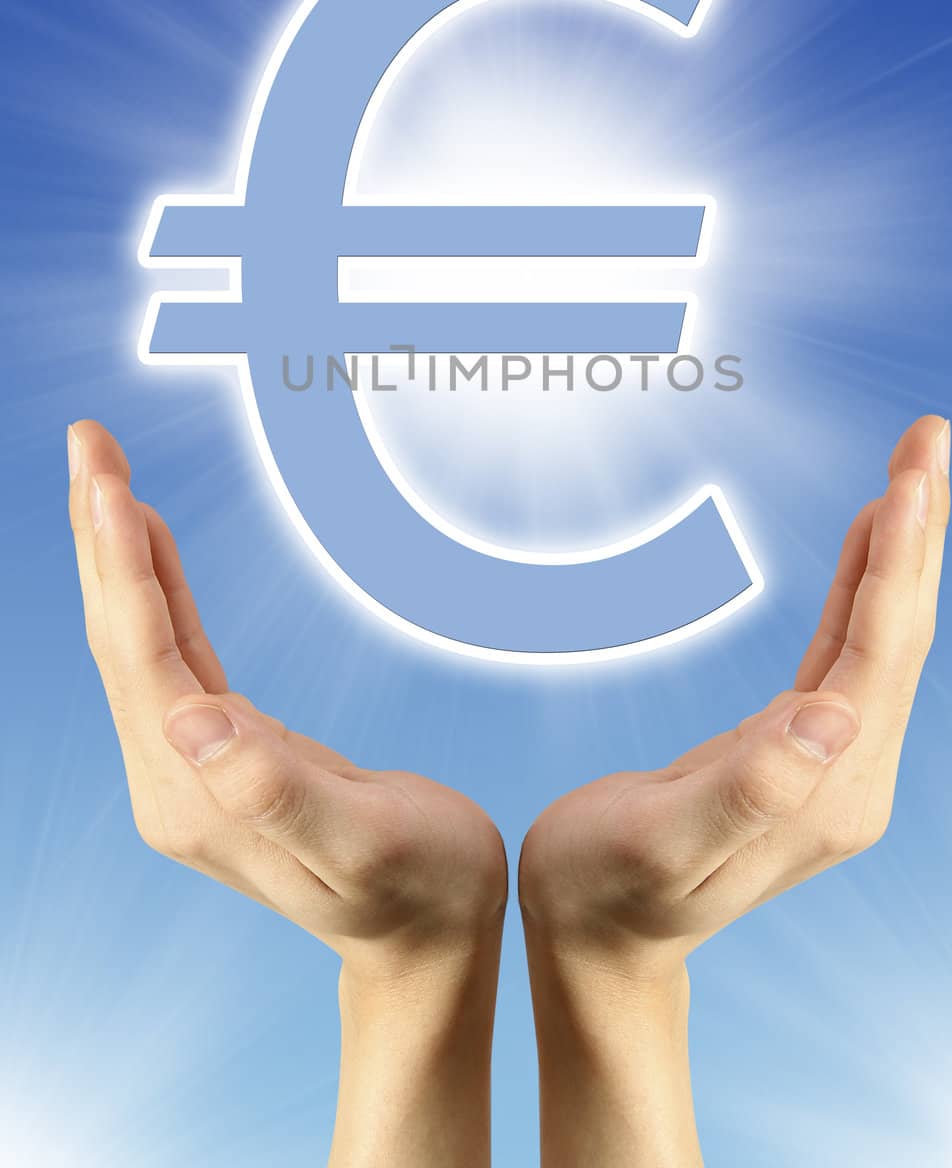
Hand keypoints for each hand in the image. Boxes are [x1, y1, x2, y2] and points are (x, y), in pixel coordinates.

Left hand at [68, 420, 506, 1167]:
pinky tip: (151, 541)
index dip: (127, 568)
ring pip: (137, 638)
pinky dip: (158, 586)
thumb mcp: (364, 844)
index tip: (111, 484)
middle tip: (89, 441)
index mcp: (196, 796)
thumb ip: (275, 789)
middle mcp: (174, 779)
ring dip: (119, 551)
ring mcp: (191, 765)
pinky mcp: (219, 750)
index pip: (144, 661)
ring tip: (105, 469)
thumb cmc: (420, 890)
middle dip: (102, 534)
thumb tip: (191, 718)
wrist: (429, 942)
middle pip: (120, 638)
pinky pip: (173, 651)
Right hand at [519, 415, 949, 1165]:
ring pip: (883, 633)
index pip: (880, 654)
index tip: (911, 475)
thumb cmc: (606, 889)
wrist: (598, 940)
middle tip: (928, 433)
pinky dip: (864, 583)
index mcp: (828, 791)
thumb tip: (832, 714)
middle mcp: (848, 774)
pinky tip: (871, 537)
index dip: (896, 561)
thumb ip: (750, 787)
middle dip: (918, 528)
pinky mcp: (801, 748)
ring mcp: (830, 762)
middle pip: (901, 632)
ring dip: (901, 546)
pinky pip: (847, 647)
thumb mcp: (663, 843)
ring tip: (913, 463)